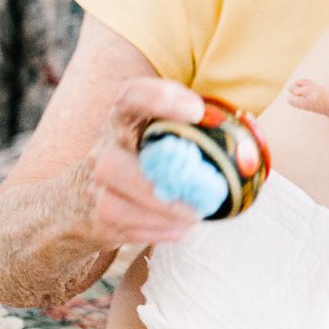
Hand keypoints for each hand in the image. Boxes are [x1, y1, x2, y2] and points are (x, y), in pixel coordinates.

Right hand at [81, 77, 206, 245]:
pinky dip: (158, 231)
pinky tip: (183, 230)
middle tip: (201, 188)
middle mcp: (106, 147)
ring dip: (161, 212)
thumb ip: (193, 132)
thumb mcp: (158, 134)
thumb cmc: (143, 157)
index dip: (160, 99)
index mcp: (125, 118)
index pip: (131, 97)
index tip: (196, 111)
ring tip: (195, 215)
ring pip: (116, 202)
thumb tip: (248, 143)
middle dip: (158, 179)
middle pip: (115, 163)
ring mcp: (96, 186)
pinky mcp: (98, 218)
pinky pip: (125, 229)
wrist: (80, 199)